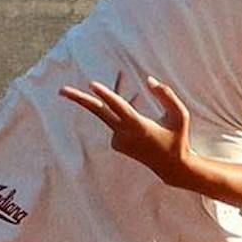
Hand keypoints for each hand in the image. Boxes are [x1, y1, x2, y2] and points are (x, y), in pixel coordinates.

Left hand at [59, 73, 199, 187]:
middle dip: (79, 100)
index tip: (92, 85)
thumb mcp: (180, 115)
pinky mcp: (117, 143)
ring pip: (110, 111)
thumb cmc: (177, 138)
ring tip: (121, 74)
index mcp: (139, 126)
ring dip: (113, 95)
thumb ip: (166, 96)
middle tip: (61, 90)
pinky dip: (122, 109)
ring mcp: (119, 140)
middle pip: (98, 113)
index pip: (119, 108)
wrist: (171, 166)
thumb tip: (148, 80)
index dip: (107, 95)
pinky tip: (136, 102)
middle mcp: (125, 134)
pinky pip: (116, 119)